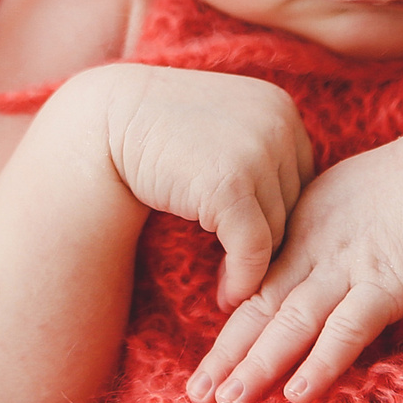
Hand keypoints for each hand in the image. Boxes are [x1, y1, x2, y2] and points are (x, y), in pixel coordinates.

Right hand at [83, 63, 316, 311]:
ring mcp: (256, 153)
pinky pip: (254, 249)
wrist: (101, 127)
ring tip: (234, 289)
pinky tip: (226, 295)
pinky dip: (244, 279)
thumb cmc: (157, 132)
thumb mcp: (221, 128)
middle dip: (272, 243)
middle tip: (249, 277)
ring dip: (257, 268)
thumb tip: (296, 218)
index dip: (280, 215)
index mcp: (279, 107)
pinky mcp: (230, 187)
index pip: (301, 178)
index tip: (257, 244)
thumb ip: (260, 153)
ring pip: (278, 231)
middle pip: (294, 206)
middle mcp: (277, 124)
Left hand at [187, 116, 402, 402]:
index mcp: (300, 235)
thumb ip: (306, 239)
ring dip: (259, 365)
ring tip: (229, 401)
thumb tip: (285, 272)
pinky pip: (348, 328)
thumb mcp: (337, 206)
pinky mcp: (387, 283)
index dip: (227, 332)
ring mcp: (348, 269)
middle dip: (227, 357)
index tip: (203, 368)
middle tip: (195, 396)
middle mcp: (314, 254)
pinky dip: (322, 361)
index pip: (254, 291)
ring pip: (292, 323)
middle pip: (261, 311)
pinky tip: (297, 392)